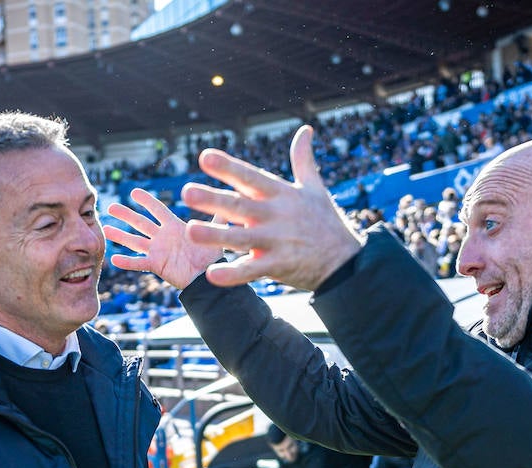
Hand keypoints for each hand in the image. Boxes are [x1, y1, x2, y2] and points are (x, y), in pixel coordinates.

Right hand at [103, 188, 224, 288]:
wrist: (208, 278)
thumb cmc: (211, 255)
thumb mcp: (216, 232)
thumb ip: (219, 216)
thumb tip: (232, 196)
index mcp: (174, 226)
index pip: (157, 210)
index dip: (146, 201)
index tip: (134, 192)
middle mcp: (163, 236)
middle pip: (140, 223)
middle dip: (126, 215)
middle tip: (110, 207)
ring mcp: (158, 251)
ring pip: (135, 241)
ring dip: (120, 235)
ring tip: (106, 229)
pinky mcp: (156, 265)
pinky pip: (139, 263)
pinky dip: (127, 261)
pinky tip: (113, 259)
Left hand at [182, 124, 364, 289]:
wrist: (345, 261)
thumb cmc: (326, 221)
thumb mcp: (315, 188)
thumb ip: (303, 159)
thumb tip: (306, 129)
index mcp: (281, 194)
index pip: (251, 177)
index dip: (228, 167)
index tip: (204, 156)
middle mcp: (276, 216)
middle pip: (240, 206)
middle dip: (213, 199)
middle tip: (186, 192)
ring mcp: (277, 242)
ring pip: (241, 239)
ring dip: (215, 235)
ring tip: (190, 231)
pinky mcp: (278, 266)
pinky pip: (251, 271)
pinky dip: (232, 274)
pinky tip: (212, 274)